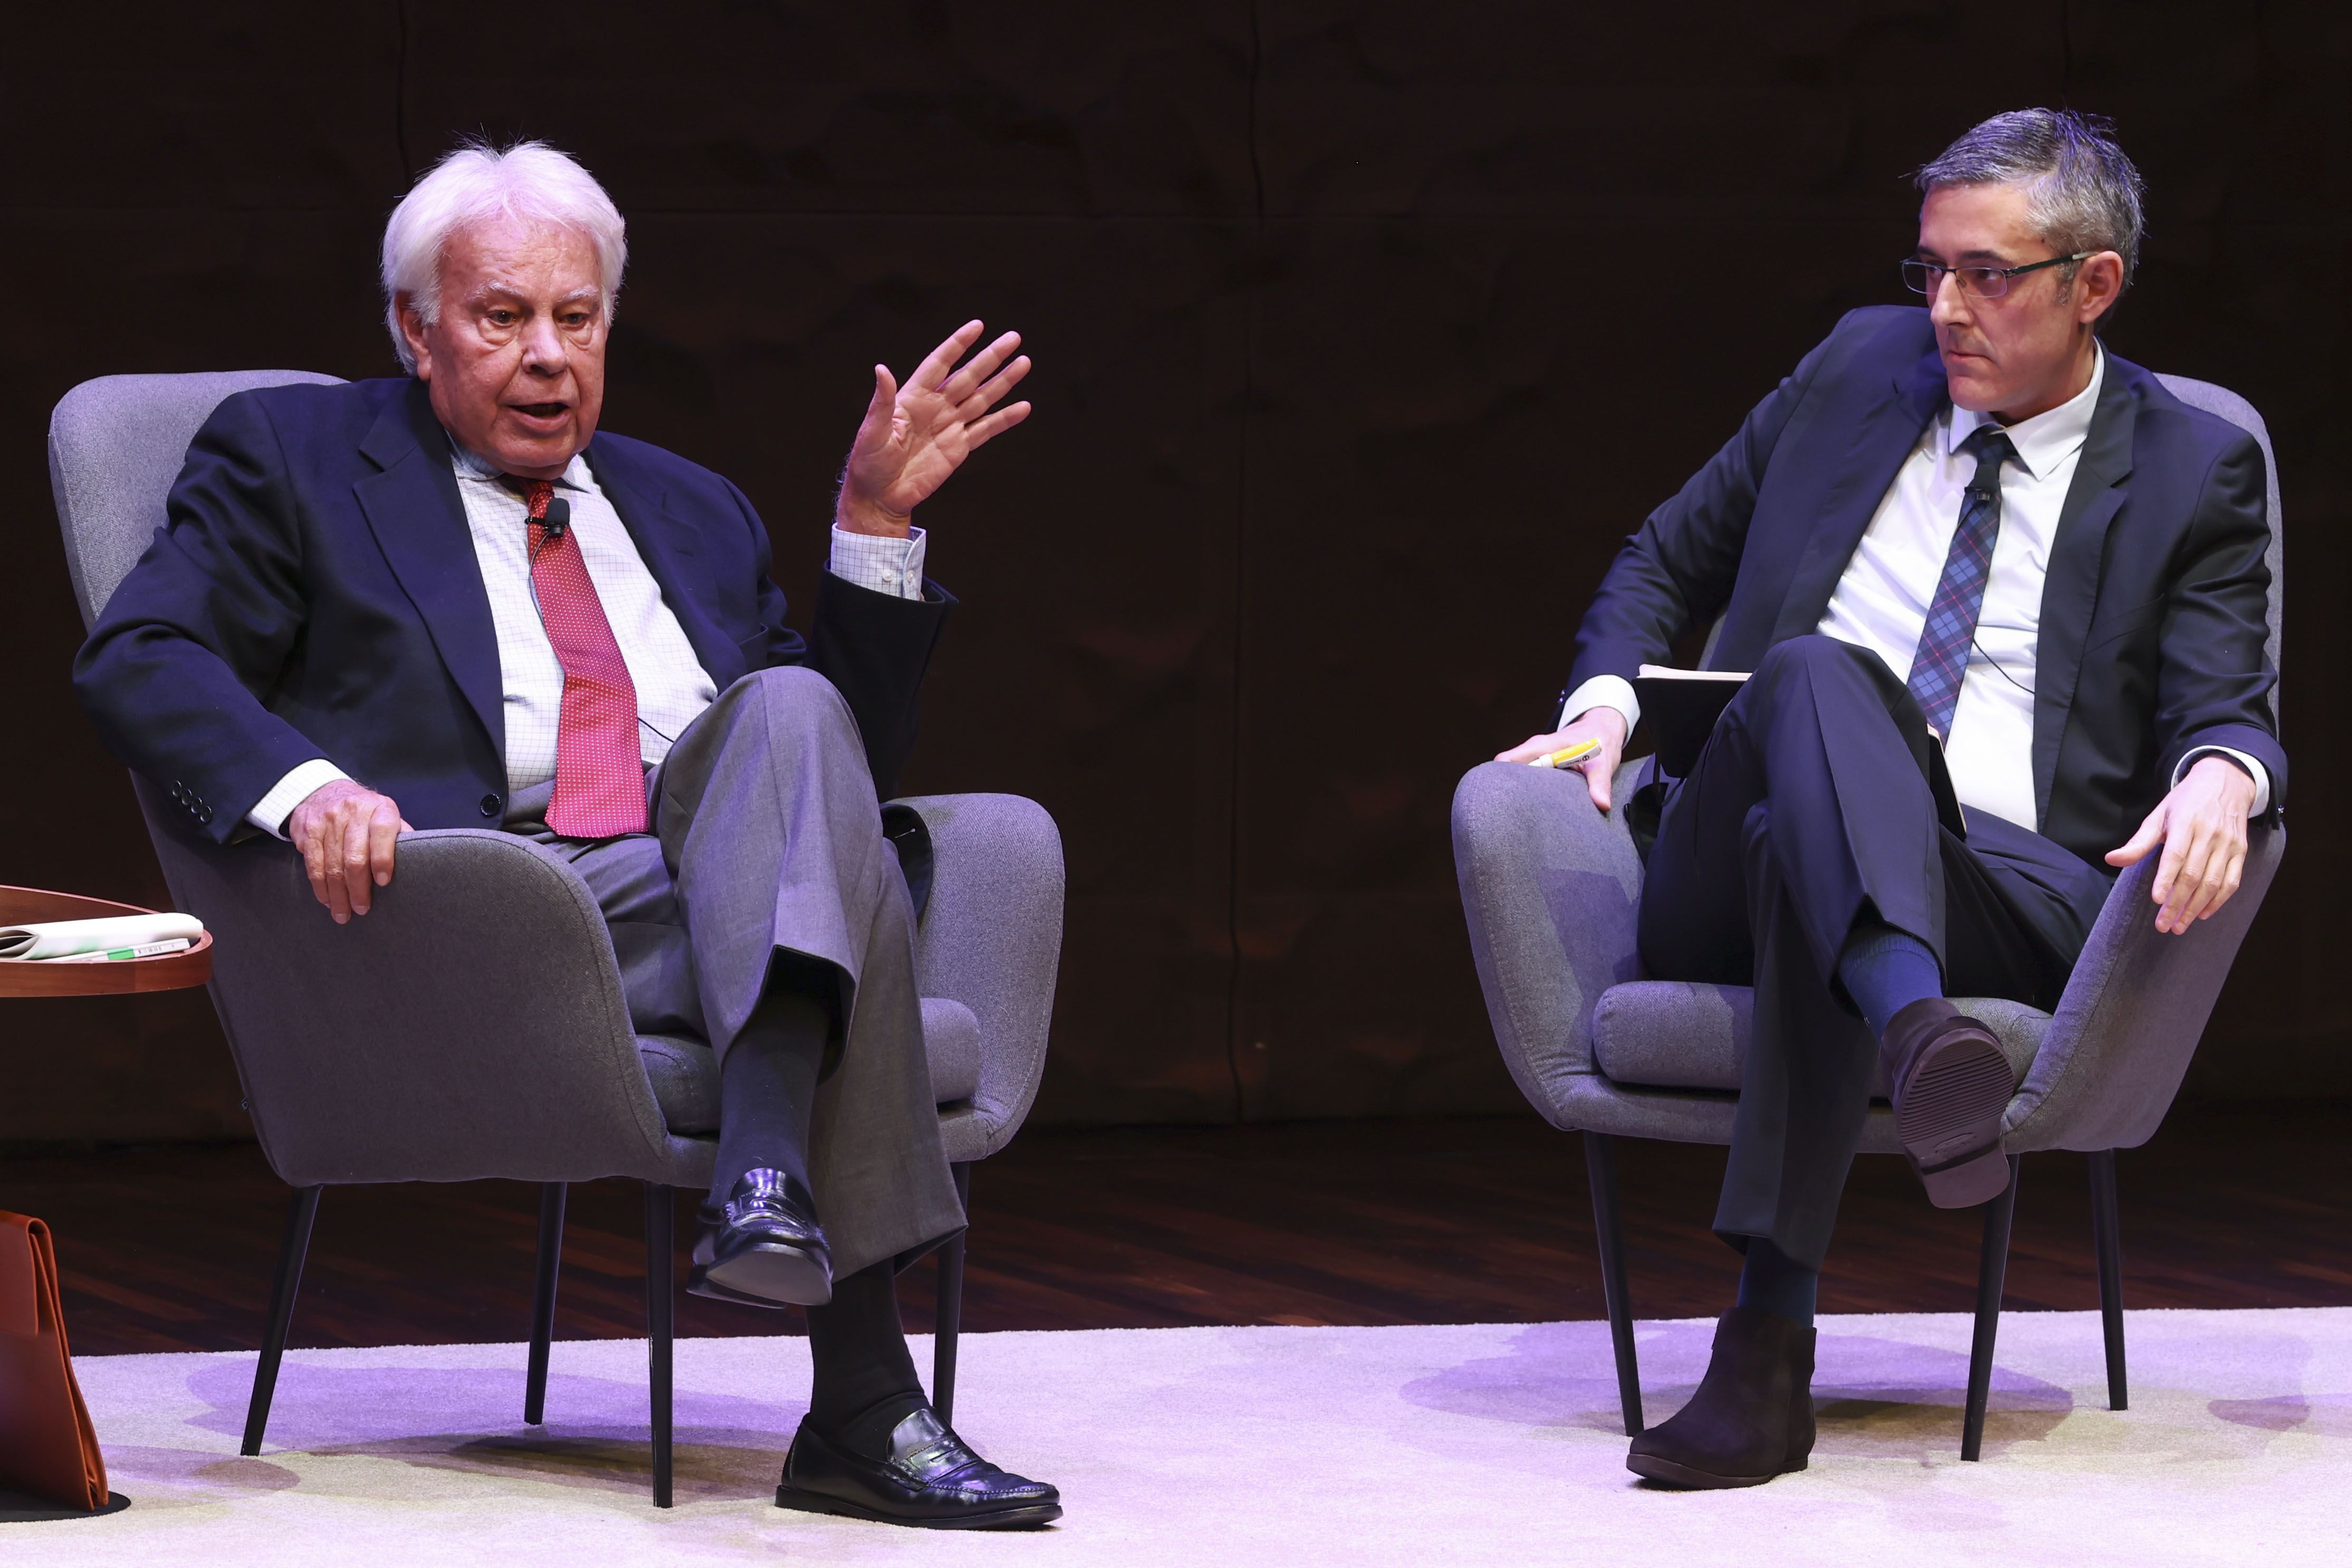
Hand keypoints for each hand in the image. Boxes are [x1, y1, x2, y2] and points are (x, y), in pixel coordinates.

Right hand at [287, 779, 410, 923]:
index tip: (383, 883)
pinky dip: (320, 886)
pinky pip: (313, 864)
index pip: (382, 833)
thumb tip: (420, 863)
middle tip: (362, 909)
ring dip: (337, 894)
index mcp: (380, 809)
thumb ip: (400, 836)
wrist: (324, 791)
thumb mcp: (386, 815)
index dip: (383, 860)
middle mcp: (353, 812)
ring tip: (343, 912)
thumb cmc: (365, 813)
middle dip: (358, 888)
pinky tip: (326, 898)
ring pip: (332, 865)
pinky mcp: (309, 830)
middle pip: (354, 857)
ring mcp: (328, 820)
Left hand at [836, 319, 1033, 536]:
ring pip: (983, 398)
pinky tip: (1023, 408)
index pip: (940, 363)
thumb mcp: (871, 430)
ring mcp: (950, 426)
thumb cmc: (869, 462)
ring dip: (1004, 381)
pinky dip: (1005, 419)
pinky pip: (986, 430)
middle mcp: (936, 406)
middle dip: (991, 357)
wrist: (881, 496)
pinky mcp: (959, 448)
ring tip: (1024, 363)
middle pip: (969, 376)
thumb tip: (881, 369)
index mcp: (914, 397)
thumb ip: (882, 401)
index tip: (978, 327)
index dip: (958, 344)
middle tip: (1013, 338)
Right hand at [1496, 707, 1630, 811]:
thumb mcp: (1603, 763)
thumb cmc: (1600, 741)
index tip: (1500, 800)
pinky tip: (1531, 806)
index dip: (1498, 779)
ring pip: (1515, 774)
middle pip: (1506, 770)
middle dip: (1505, 790)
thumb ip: (1600, 783)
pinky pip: (1526, 777)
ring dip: (1516, 791)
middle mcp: (1534, 752)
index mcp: (1542, 747)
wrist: (1602, 727)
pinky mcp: (1541, 765)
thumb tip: (1602, 805)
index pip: (1506, 761)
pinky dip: (1526, 789)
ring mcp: (1535, 758)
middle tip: (1509, 814)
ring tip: (1518, 813)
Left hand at [2105, 755, 2256, 934]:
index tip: (2156, 899)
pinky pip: (2232, 881)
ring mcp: (2228, 844)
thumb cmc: (2185, 802)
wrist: (2225, 783)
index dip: (2166, 879)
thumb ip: (2138, 842)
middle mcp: (2210, 834)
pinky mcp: (2241, 851)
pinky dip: (2218, 901)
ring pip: (2213, 882)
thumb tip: (2111, 859)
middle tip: (2163, 925)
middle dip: (2177, 903)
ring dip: (2196, 908)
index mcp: (2186, 822)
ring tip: (2179, 925)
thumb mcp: (2158, 816)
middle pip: (2193, 875)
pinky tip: (2203, 914)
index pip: (2176, 855)